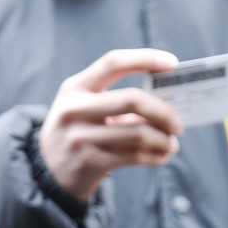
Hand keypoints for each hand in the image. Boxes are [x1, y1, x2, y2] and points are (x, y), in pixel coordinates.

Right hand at [40, 48, 184, 200]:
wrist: (49, 169)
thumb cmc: (79, 130)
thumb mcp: (85, 107)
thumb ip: (118, 100)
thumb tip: (168, 101)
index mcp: (75, 87)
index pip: (113, 62)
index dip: (145, 59)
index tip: (172, 63)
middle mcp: (75, 109)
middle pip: (132, 99)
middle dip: (164, 111)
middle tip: (178, 123)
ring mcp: (80, 137)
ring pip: (139, 133)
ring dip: (164, 139)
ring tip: (171, 143)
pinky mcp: (89, 162)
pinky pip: (135, 156)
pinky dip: (157, 156)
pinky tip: (162, 155)